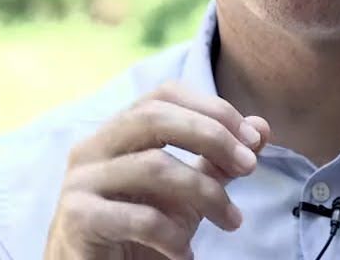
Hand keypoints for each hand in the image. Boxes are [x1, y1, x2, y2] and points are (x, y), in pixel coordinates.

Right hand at [44, 81, 269, 259]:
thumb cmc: (139, 232)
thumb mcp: (187, 195)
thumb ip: (218, 162)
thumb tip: (261, 128)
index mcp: (117, 131)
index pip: (164, 95)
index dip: (212, 109)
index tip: (252, 139)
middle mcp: (93, 147)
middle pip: (154, 116)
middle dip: (211, 136)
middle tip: (250, 167)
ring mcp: (81, 181)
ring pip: (152, 165)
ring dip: (205, 192)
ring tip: (231, 220)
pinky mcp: (79, 218)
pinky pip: (138, 217)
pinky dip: (173, 234)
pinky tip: (187, 253)